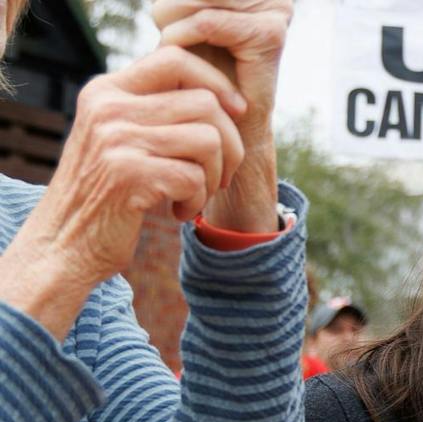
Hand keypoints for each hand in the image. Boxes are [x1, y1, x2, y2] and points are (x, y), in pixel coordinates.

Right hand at [7, 47, 245, 296]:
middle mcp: (108, 106)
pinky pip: (195, 177)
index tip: (237, 112)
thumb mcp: (122, 139)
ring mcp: (116, 138)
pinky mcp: (128, 173)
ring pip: (208, 140)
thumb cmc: (107, 194)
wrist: (66, 243)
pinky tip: (176, 212)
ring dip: (214, 176)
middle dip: (229, 145)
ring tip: (192, 195)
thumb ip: (155, 112)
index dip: (217, 82)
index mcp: (107, 91)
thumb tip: (224, 97)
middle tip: (218, 176)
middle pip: (204, 102)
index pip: (174, 59)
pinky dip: (197, 202)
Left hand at [153, 0, 292, 142]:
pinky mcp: (270, 34)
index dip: (178, 2)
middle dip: (171, 5)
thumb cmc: (200, 68)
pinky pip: (206, 23)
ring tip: (176, 46)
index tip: (168, 22)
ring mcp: (276, 9)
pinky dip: (181, 38)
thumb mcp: (184, 11)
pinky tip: (177, 54)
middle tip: (171, 33)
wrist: (227, 126)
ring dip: (171, 22)